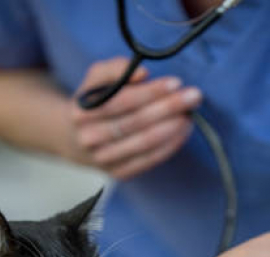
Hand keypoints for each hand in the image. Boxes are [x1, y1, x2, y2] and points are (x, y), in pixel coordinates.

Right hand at [63, 57, 202, 179]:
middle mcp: (89, 138)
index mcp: (81, 112)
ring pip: (144, 143)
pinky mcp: (117, 174)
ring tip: (191, 114)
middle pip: (136, 122)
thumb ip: (115, 69)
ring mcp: (103, 159)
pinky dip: (169, 146)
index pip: (121, 100)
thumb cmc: (94, 103)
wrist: (75, 140)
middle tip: (194, 97)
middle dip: (169, 108)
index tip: (176, 82)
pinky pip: (148, 160)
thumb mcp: (96, 79)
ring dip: (172, 128)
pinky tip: (183, 132)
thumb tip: (142, 73)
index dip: (150, 92)